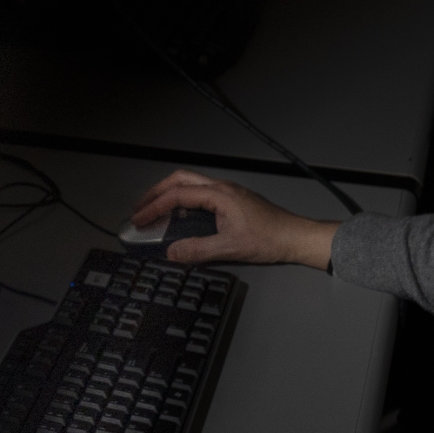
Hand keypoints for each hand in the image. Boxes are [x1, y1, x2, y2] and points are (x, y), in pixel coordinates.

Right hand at [130, 170, 334, 269]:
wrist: (295, 237)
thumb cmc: (269, 239)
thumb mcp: (230, 248)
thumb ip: (198, 250)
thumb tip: (171, 253)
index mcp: (219, 194)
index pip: (177, 195)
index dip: (154, 206)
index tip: (138, 219)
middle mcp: (222, 188)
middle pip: (180, 179)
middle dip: (156, 192)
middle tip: (140, 209)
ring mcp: (228, 192)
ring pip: (190, 184)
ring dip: (169, 194)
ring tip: (155, 211)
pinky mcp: (233, 200)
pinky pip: (200, 193)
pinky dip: (183, 200)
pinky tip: (180, 216)